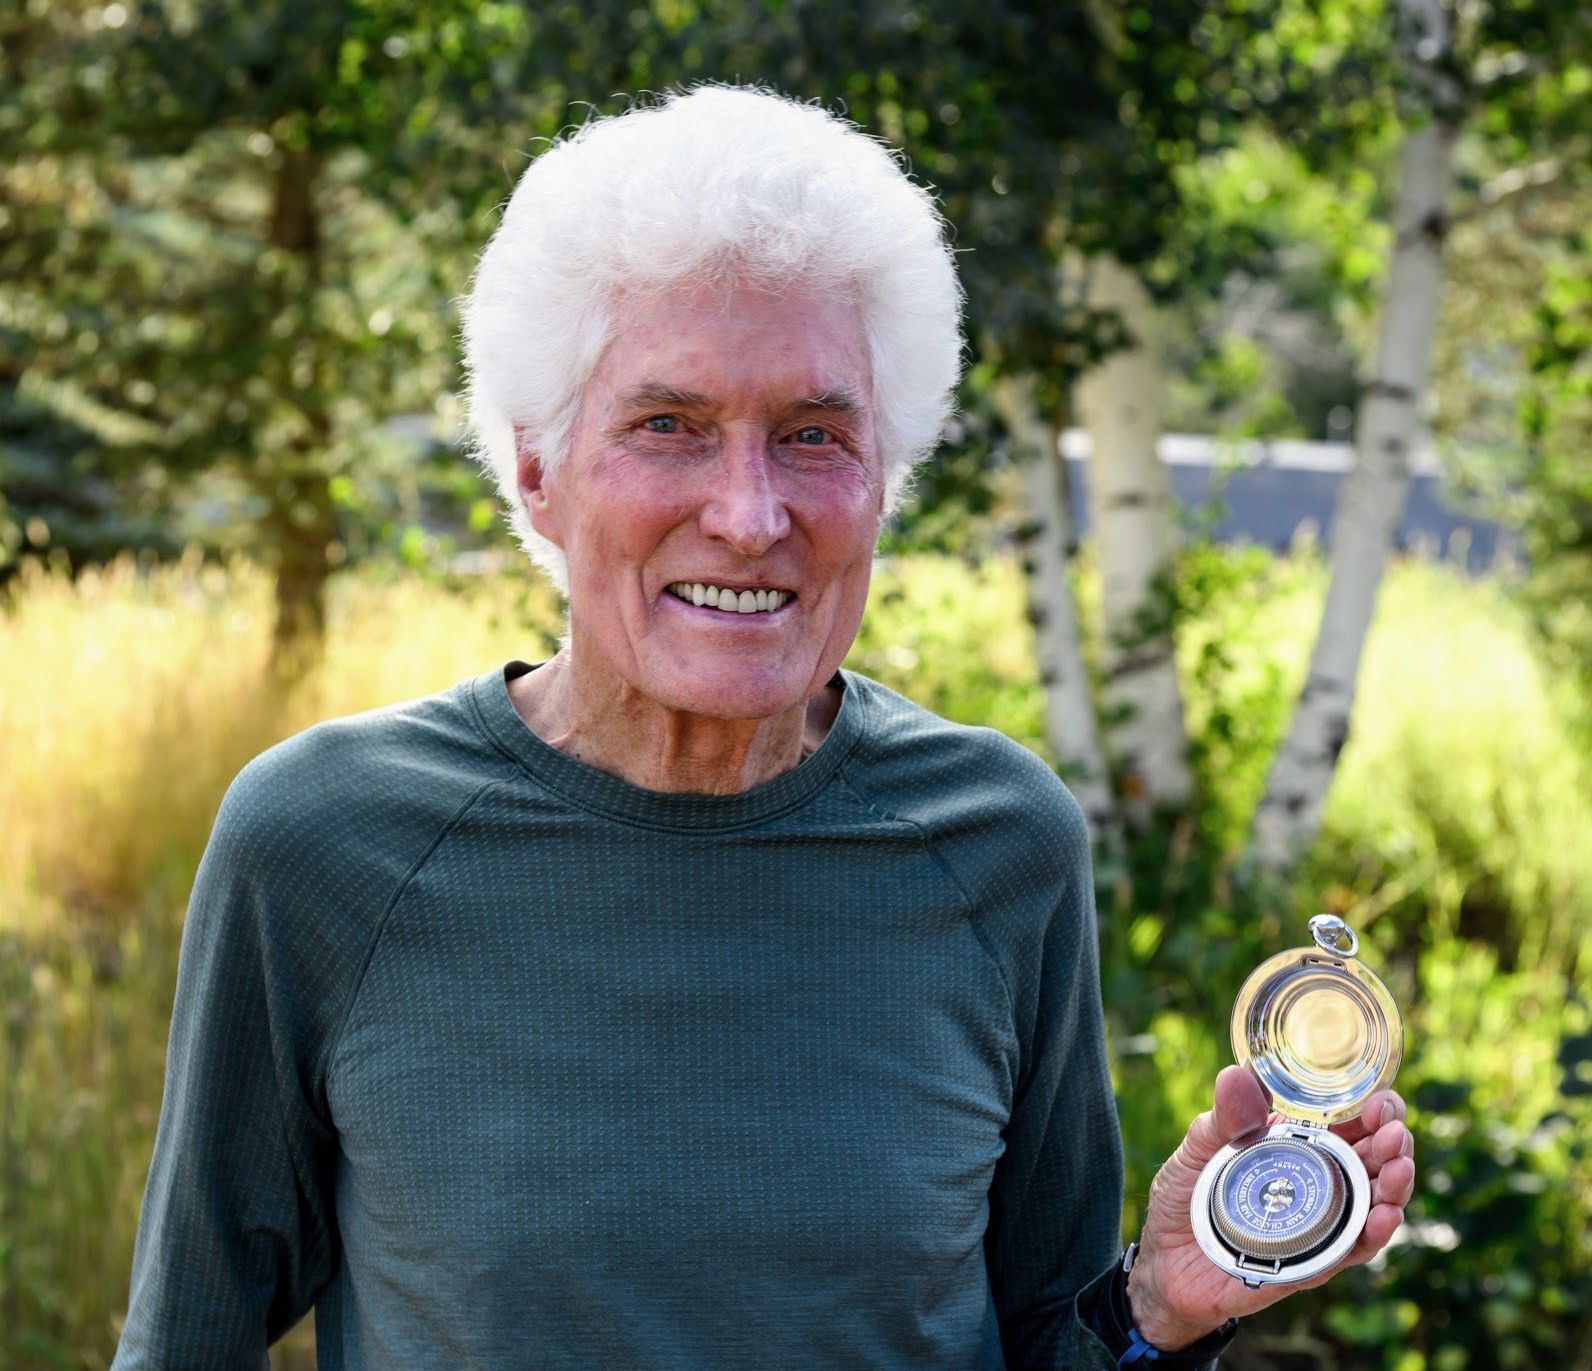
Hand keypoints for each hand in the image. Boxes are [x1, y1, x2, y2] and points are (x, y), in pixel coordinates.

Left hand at [1124, 1065, 1415, 1349]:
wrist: (1162, 1260)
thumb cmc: (1185, 1197)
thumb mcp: (1197, 1148)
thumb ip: (1221, 1117)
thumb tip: (1237, 1074)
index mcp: (1295, 1147)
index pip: (1347, 1125)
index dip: (1372, 1111)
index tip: (1384, 1099)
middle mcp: (1316, 1185)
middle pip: (1370, 1163)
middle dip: (1392, 1145)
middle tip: (1396, 1133)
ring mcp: (1317, 1226)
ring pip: (1370, 1206)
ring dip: (1393, 1187)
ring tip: (1400, 1167)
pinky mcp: (1308, 1265)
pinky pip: (1347, 1251)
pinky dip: (1371, 1234)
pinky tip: (1385, 1217)